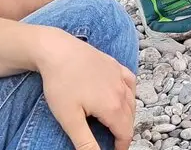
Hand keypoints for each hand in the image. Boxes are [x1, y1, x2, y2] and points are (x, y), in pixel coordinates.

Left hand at [35, 29, 135, 149]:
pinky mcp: (115, 65)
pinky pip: (130, 82)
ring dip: (127, 116)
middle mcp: (122, 92)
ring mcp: (120, 76)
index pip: (125, 133)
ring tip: (115, 123)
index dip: (121, 147)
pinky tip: (123, 95)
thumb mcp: (69, 119)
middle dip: (123, 132)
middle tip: (111, 141)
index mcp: (113, 107)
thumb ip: (85, 141)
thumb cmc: (60, 84)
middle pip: (130, 119)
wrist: (57, 50)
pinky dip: (130, 93)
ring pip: (132, 101)